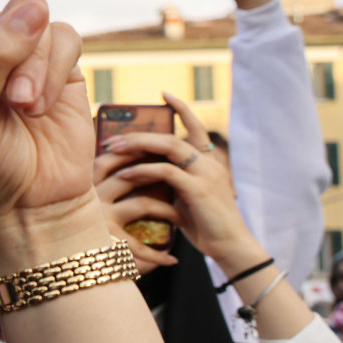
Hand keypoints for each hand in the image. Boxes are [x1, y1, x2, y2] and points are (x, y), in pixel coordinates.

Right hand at [93, 149, 179, 273]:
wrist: (76, 272)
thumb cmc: (87, 235)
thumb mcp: (89, 204)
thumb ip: (104, 185)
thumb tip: (134, 158)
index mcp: (82, 186)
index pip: (108, 159)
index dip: (133, 153)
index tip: (156, 151)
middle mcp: (87, 199)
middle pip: (128, 176)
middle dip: (158, 176)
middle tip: (180, 178)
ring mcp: (97, 220)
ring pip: (141, 203)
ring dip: (168, 210)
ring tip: (182, 217)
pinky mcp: (106, 243)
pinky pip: (139, 245)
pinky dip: (158, 254)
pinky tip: (171, 259)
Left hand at [105, 94, 264, 273]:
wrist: (230, 247)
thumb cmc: (206, 225)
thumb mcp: (187, 198)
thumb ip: (172, 182)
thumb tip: (141, 172)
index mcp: (210, 162)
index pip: (197, 127)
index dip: (182, 109)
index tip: (164, 95)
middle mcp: (210, 163)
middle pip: (172, 136)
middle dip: (140, 134)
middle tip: (112, 138)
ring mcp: (206, 174)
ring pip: (169, 146)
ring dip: (137, 145)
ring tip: (112, 149)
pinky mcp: (199, 189)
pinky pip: (166, 171)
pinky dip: (142, 170)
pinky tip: (124, 174)